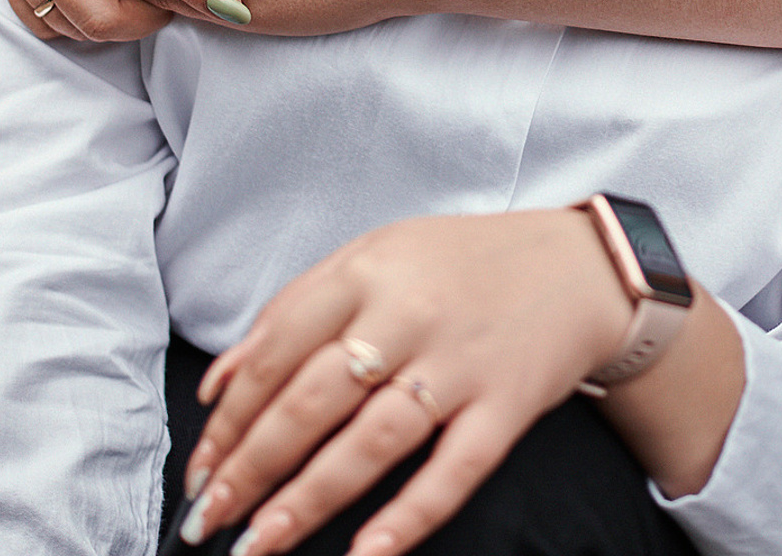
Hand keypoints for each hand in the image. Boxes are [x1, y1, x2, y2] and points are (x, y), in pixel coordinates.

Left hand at [178, 211, 634, 554]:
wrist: (582, 265)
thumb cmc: (465, 264)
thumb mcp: (377, 256)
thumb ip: (296, 308)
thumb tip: (218, 384)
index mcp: (370, 269)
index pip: (279, 349)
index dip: (230, 417)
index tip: (200, 467)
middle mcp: (411, 312)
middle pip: (314, 399)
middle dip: (252, 467)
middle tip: (210, 518)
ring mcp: (460, 362)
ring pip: (372, 440)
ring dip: (308, 499)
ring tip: (260, 544)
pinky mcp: (506, 404)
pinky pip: (453, 470)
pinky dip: (408, 517)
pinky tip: (364, 554)